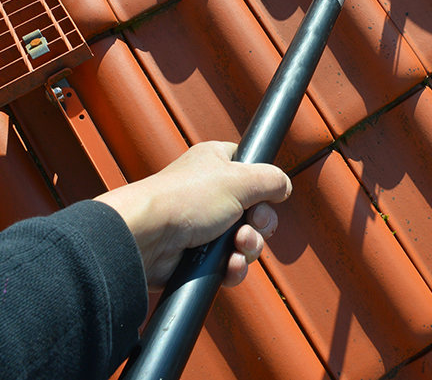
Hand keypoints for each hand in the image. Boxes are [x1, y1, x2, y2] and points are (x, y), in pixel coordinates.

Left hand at [93, 142, 291, 289]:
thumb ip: (272, 179)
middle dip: (260, 224)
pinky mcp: (197, 255)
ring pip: (245, 239)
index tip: (265, 194)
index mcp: (216, 163)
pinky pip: (229, 263)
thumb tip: (284, 187)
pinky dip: (234, 267)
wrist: (148, 236)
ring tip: (237, 246)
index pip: (251, 169)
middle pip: (254, 210)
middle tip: (252, 223)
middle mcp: (210, 192)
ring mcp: (204, 225)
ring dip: (249, 247)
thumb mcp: (241, 178)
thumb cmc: (187, 198)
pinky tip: (229, 266)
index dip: (263, 185)